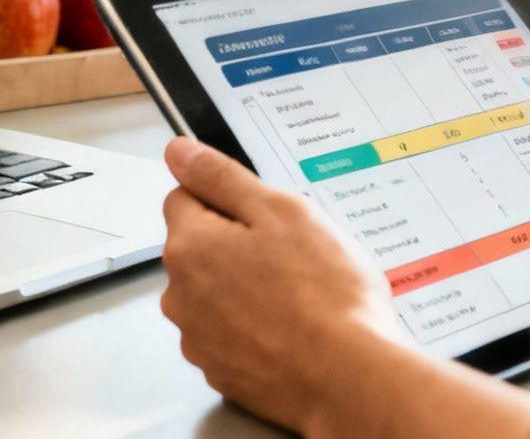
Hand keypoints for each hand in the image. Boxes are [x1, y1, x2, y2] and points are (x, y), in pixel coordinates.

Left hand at [160, 138, 402, 434]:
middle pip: (199, 247)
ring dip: (244, 287)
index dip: (228, 198)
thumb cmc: (324, 295)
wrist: (349, 378)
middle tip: (291, 255)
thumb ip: (222, 177)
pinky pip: (230, 332)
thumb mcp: (281, 211)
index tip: (264, 214)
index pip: (185, 196)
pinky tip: (291, 328)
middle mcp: (180, 294)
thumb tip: (179, 152)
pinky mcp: (221, 371)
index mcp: (190, 246)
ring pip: (214, 292)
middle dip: (237, 244)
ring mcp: (199, 338)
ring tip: (297, 296)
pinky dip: (253, 327)